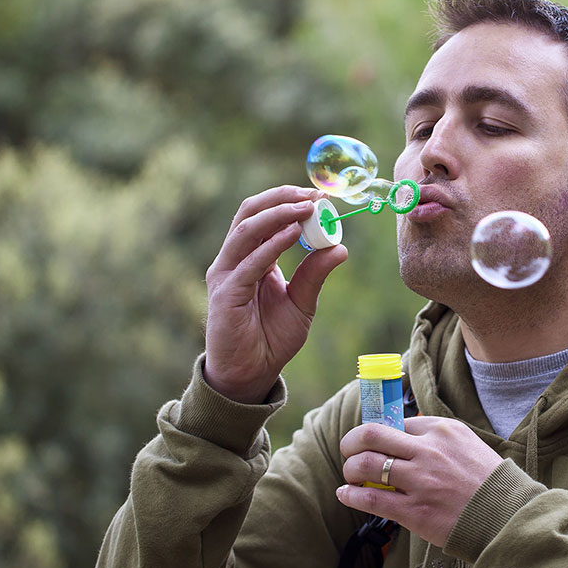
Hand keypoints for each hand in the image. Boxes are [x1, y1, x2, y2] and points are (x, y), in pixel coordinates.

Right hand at [203, 186, 349, 403]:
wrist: (252, 374)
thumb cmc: (272, 338)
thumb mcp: (303, 302)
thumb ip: (316, 274)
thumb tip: (341, 248)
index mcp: (252, 257)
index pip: (265, 216)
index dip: (290, 200)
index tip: (321, 195)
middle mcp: (234, 260)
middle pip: (250, 213)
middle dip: (282, 198)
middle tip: (314, 193)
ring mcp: (226, 275)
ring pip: (246, 230)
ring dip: (278, 214)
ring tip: (307, 207)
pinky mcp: (226, 294)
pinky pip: (249, 262)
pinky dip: (271, 245)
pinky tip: (293, 234)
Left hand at [335, 417, 504, 547]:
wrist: (506, 517)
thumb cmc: (488, 483)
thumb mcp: (467, 445)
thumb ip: (437, 439)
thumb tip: (402, 436)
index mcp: (443, 430)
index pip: (396, 423)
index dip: (380, 434)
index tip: (373, 443)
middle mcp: (429, 450)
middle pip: (370, 435)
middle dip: (352, 442)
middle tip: (349, 452)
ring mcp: (420, 481)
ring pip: (365, 465)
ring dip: (351, 469)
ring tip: (351, 476)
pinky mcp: (414, 511)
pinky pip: (370, 498)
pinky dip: (351, 495)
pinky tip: (346, 494)